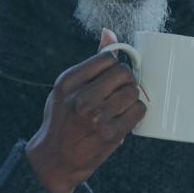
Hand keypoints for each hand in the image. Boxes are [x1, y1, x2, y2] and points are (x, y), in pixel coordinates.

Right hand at [25, 29, 145, 192]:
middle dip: (126, 80)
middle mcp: (81, 97)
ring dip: (131, 98)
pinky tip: (124, 118)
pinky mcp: (111, 134)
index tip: (110, 77)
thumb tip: (110, 32)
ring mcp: (97, 116)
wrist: (54, 159)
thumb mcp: (67, 88)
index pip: (108, 58)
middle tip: (118, 92)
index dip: (114, 66)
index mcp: (68, 81)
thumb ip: (91, 63)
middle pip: (124, 73)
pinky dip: (136, 113)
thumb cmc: (62, 119)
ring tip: (119, 106)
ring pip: (133, 91)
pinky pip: (139, 111)